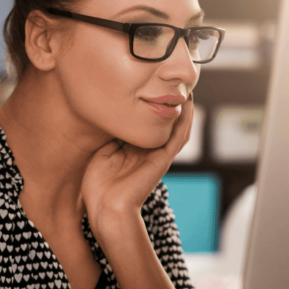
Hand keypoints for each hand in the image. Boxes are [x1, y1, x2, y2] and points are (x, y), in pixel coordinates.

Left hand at [81, 95, 194, 231]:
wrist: (107, 208)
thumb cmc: (99, 186)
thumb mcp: (102, 151)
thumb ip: (112, 135)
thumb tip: (115, 113)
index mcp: (134, 148)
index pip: (145, 122)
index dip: (150, 104)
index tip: (149, 82)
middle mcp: (149, 150)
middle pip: (164, 122)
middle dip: (170, 103)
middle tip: (174, 80)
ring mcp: (158, 155)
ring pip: (178, 128)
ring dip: (183, 109)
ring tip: (186, 88)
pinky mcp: (163, 160)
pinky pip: (179, 137)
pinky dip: (186, 121)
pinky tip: (189, 104)